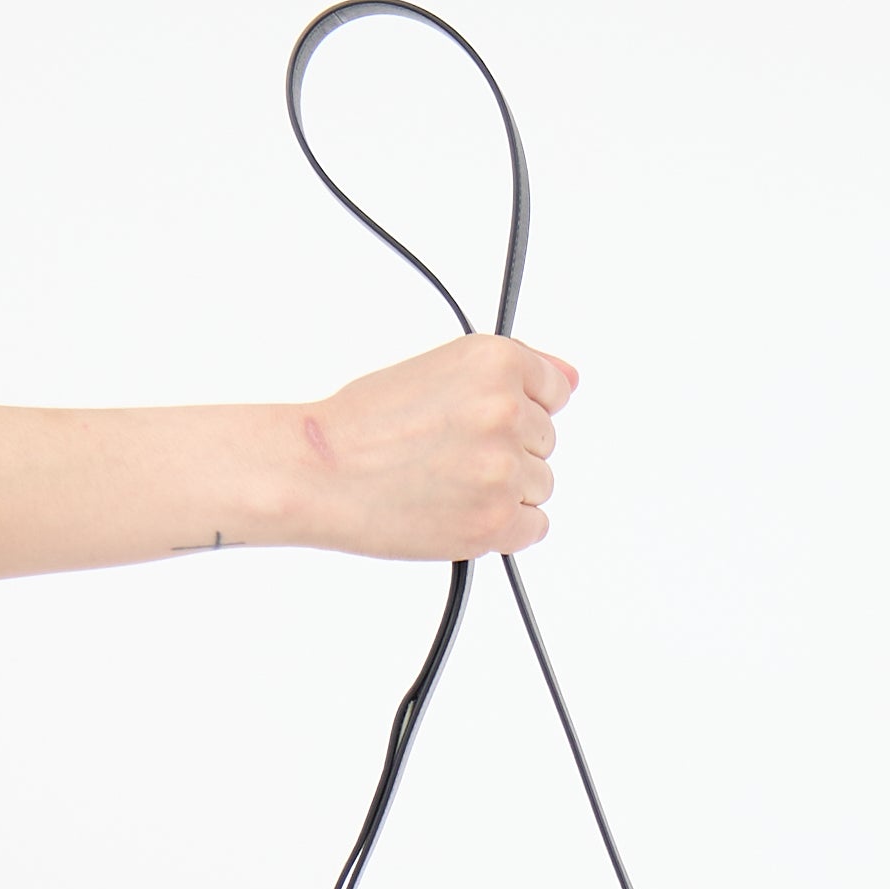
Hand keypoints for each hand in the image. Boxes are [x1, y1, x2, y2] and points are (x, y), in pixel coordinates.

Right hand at [290, 336, 576, 561]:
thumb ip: (511, 375)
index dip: (515, 410)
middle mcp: (504, 410)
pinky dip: (504, 527)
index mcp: (494, 361)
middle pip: (546, 441)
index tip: (479, 421)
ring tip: (447, 482)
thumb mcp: (439, 369)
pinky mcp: (495, 520)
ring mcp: (503, 468)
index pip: (553, 389)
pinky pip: (534, 526)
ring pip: (540, 484)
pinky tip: (460, 510)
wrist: (319, 472)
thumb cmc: (364, 425)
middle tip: (448, 453)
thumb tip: (570, 378)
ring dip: (503, 489)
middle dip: (506, 450)